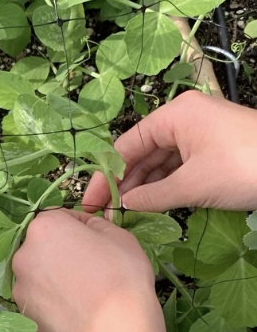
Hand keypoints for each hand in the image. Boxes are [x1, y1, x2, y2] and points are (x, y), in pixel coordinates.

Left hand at [13, 209, 164, 331]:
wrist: (115, 331)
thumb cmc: (121, 277)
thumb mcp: (118, 235)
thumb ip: (93, 224)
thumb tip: (83, 227)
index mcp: (43, 228)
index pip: (58, 217)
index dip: (78, 227)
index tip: (94, 240)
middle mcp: (23, 255)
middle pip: (42, 246)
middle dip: (61, 252)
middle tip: (89, 267)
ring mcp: (20, 287)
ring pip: (38, 274)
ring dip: (54, 277)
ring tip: (81, 292)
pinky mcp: (24, 314)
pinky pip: (39, 299)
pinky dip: (52, 301)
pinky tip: (73, 309)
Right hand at [83, 93, 256, 215]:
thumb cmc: (243, 166)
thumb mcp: (192, 185)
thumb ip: (152, 196)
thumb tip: (123, 205)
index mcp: (174, 115)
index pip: (126, 145)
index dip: (105, 176)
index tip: (90, 204)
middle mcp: (184, 119)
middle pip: (141, 152)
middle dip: (123, 184)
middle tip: (106, 215)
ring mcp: (200, 134)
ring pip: (160, 162)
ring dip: (144, 188)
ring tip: (126, 215)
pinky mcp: (214, 150)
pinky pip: (179, 167)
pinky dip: (165, 186)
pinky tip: (152, 206)